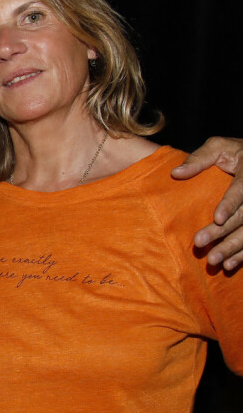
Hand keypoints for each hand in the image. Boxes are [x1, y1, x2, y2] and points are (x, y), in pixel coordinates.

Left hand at [172, 137, 242, 269]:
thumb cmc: (234, 151)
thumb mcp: (219, 147)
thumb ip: (199, 158)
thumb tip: (176, 173)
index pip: (242, 190)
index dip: (230, 204)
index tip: (217, 218)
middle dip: (222, 232)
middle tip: (199, 243)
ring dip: (233, 248)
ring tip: (214, 260)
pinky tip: (229, 265)